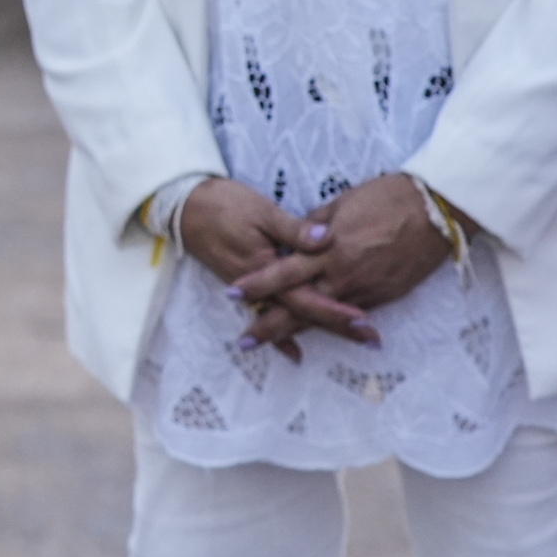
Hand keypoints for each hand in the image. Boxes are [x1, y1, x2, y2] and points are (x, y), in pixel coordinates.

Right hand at [176, 177, 369, 360]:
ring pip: (289, 316)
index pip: (307, 295)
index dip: (336, 309)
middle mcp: (260, 286)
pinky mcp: (246, 285)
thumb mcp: (261, 212)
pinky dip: (280, 335)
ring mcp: (251, 289)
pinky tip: (293, 352)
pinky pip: (267, 314)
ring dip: (320, 329)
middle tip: (371, 338)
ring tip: (353, 339)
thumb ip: (294, 230)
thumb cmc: (223, 204)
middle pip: (304, 311)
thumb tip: (327, 239)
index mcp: (268, 267)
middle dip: (338, 326)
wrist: (184, 207)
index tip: (364, 319)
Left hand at [228, 173, 453, 350]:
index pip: (283, 272)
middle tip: (244, 340)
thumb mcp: (341, 203)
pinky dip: (335, 326)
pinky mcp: (384, 297)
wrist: (434, 211)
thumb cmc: (386, 197)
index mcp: (327, 249)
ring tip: (278, 348)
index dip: (257, 284)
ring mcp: (364, 290)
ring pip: (324, 318)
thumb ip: (314, 226)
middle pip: (299, 307)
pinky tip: (320, 336)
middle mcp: (342, 275)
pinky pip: (352, 316)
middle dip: (270, 326)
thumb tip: (297, 240)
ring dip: (300, 333)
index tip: (233, 292)